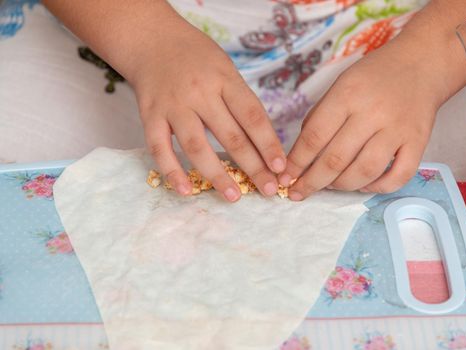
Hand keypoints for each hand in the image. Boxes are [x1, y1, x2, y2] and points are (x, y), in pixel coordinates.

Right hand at [130, 14, 285, 201]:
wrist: (151, 39)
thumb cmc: (196, 58)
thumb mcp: (226, 69)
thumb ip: (241, 101)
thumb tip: (264, 143)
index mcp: (225, 79)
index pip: (253, 116)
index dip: (269, 144)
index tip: (281, 167)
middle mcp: (200, 93)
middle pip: (230, 136)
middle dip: (253, 167)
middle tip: (269, 189)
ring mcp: (173, 106)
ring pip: (197, 147)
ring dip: (217, 175)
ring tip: (234, 196)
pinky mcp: (150, 116)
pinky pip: (160, 148)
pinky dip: (172, 171)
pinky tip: (186, 190)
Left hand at [279, 39, 441, 199]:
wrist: (422, 63)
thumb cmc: (375, 75)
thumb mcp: (341, 84)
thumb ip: (321, 115)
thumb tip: (301, 154)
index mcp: (347, 94)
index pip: (314, 136)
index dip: (296, 162)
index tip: (285, 177)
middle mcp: (373, 112)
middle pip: (336, 158)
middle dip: (312, 181)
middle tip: (299, 192)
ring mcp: (398, 128)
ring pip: (365, 171)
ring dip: (342, 186)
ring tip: (329, 186)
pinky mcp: (419, 141)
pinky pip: (399, 176)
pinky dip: (378, 187)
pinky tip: (364, 184)